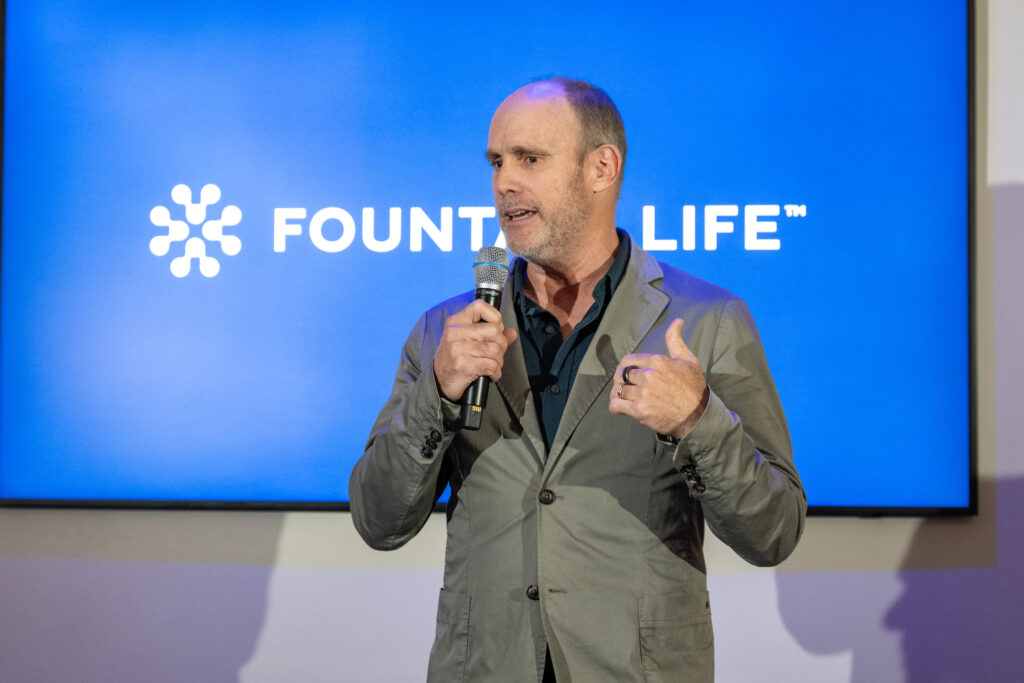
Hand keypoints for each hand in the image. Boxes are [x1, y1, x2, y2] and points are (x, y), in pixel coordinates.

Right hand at [433, 299, 517, 400]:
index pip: (480, 306)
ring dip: (499, 361)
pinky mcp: (464, 365)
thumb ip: (489, 334)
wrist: (438, 382)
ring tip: (491, 365)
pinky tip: (489, 374)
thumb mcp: (466, 341)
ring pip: (496, 349)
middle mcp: (456, 332)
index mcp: (456, 322)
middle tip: (495, 353)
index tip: (496, 328)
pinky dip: (495, 373)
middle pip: (494, 330)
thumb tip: (511, 333)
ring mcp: (459, 348)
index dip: (495, 316)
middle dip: (501, 344)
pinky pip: (492, 365)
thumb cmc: (454, 360)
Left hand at [608, 318, 706, 437]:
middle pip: (620, 375)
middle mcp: (648, 376)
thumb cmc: (693, 386)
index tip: (629, 373)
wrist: (698, 415)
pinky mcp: (639, 410)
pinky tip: (621, 407)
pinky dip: (615, 406)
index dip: (625, 367)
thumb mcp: (688, 359)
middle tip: (628, 386)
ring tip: (626, 397)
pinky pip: (615, 405)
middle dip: (621, 380)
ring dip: (619, 394)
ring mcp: (643, 394)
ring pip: (617, 390)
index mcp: (657, 361)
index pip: (627, 360)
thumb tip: (677, 320)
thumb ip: (675, 340)